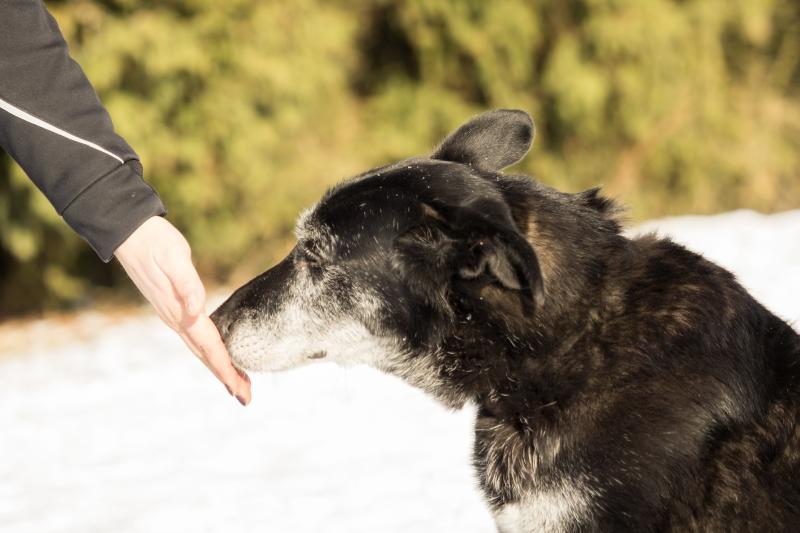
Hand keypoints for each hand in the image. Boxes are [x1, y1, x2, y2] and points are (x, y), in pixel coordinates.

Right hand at [115, 216, 251, 404]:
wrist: (129, 231)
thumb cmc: (156, 241)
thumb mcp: (174, 257)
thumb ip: (187, 284)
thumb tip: (196, 310)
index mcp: (180, 311)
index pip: (208, 347)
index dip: (225, 369)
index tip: (240, 389)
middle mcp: (175, 318)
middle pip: (205, 355)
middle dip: (226, 377)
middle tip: (246, 397)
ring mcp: (171, 314)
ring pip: (199, 348)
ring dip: (219, 367)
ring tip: (238, 383)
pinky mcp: (171, 307)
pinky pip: (194, 337)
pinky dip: (208, 351)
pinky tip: (216, 353)